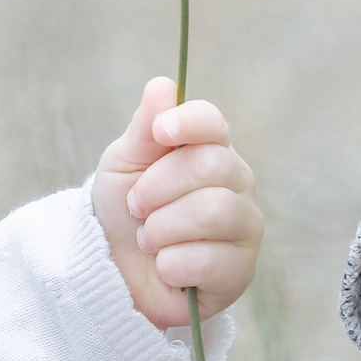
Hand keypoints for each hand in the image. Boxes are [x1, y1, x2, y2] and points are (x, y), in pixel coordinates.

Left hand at [91, 77, 262, 328]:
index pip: (214, 123)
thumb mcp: (124, 165)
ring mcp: (244, 228)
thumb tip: (164, 85)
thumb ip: (144, 128)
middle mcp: (237, 185)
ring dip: (163, 228)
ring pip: (215, 212)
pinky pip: (211, 260)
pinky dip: (172, 264)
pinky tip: (165, 268)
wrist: (116, 274)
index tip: (160, 131)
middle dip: (159, 188)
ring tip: (147, 240)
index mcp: (211, 151)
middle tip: (136, 207)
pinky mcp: (240, 272)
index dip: (189, 122)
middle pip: (213, 166)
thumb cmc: (124, 213)